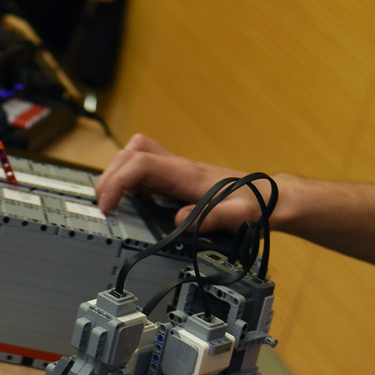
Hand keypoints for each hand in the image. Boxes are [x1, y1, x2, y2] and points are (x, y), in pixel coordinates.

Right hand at [96, 133, 273, 230]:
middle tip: (103, 204)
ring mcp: (176, 170)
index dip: (118, 181)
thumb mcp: (240, 216)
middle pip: (132, 152)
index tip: (108, 206)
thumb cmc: (255, 204)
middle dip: (110, 175)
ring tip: (109, 200)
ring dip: (116, 172)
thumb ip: (212, 218)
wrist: (270, 196)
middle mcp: (178, 167)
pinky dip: (128, 179)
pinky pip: (144, 167)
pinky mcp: (177, 178)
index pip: (141, 164)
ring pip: (135, 154)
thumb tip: (180, 222)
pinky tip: (128, 200)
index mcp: (187, 173)